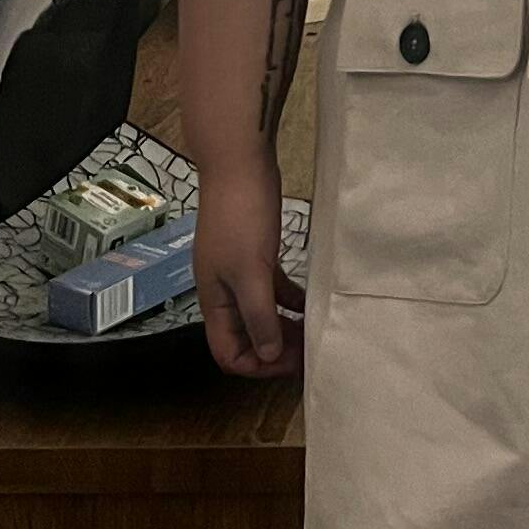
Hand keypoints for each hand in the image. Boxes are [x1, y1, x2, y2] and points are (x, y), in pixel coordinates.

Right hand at [195, 154, 303, 380]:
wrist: (238, 163)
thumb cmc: (241, 217)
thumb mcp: (250, 272)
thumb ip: (258, 315)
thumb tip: (268, 355)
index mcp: (214, 300)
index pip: (228, 352)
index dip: (257, 364)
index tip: (291, 361)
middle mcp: (224, 291)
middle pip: (246, 337)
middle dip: (275, 349)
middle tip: (310, 351)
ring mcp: (239, 272)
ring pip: (261, 314)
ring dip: (285, 327)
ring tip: (314, 332)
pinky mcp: (256, 253)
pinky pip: (273, 289)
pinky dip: (290, 300)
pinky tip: (312, 302)